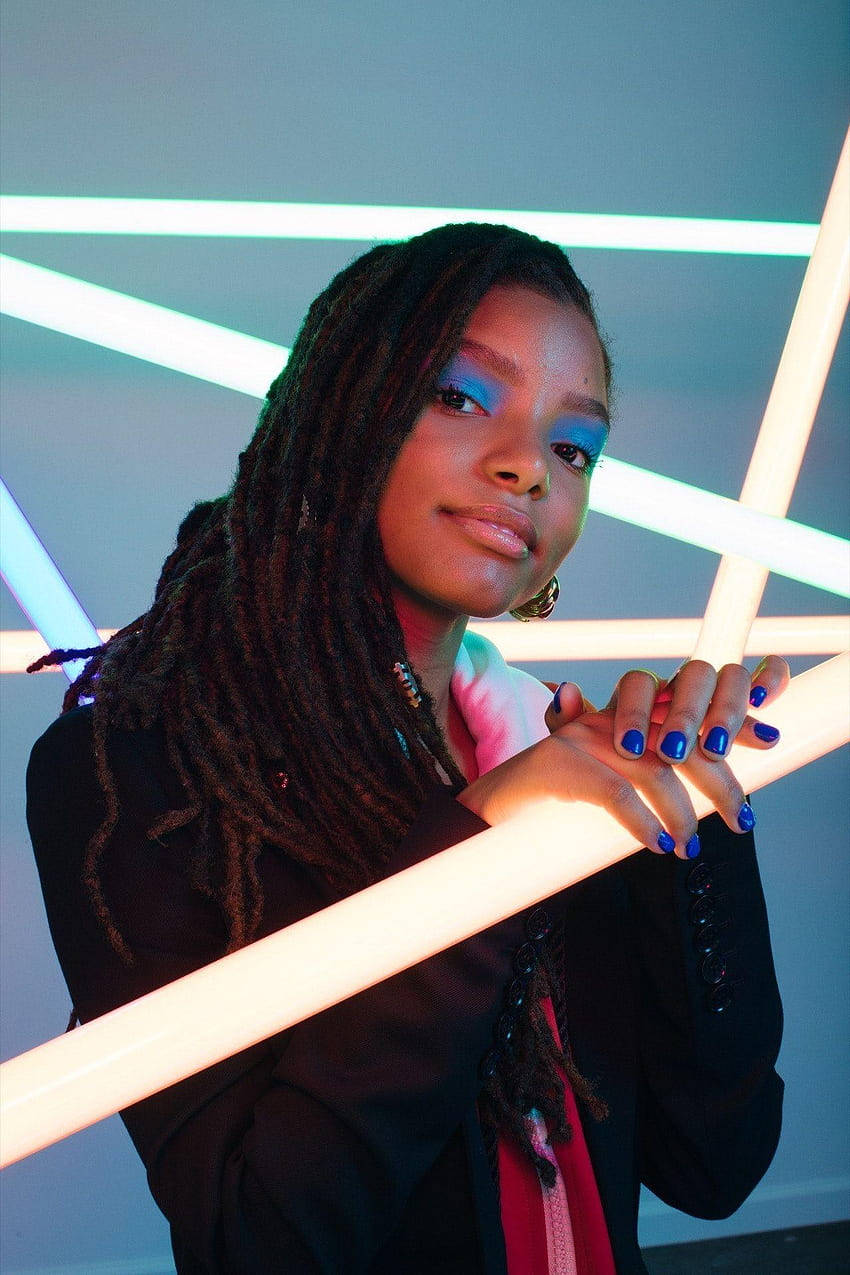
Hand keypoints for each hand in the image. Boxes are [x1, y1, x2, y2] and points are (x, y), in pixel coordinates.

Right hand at [457, 657, 788, 859]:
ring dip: (683, 814)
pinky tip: (659, 845)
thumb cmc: (556, 801)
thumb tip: (698, 799)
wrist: (491, 809)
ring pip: (654, 770)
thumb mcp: (610, 782)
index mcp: (625, 716)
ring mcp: (583, 736)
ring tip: (691, 848)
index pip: (688, 705)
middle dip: (721, 781)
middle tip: (743, 821)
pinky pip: (616, 792)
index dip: (730, 717)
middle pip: (682, 740)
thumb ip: (649, 781)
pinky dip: (643, 822)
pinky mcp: (561, 762)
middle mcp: (608, 717)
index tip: (770, 738)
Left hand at [546, 656, 788, 763]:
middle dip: (685, 716)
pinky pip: (767, 673)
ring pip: (729, 676)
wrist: (644, 769)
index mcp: (641, 692)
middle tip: (675, 754)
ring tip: (716, 750)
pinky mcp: (748, 698)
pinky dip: (771, 681)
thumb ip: (571, 721)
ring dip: (727, 712)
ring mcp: (716, 689)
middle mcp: (680, 685)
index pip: (639, 683)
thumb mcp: (586, 744)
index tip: (630, 750)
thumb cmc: (617, 760)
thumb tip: (564, 692)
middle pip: (690, 677)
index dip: (635, 713)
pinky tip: (768, 717)